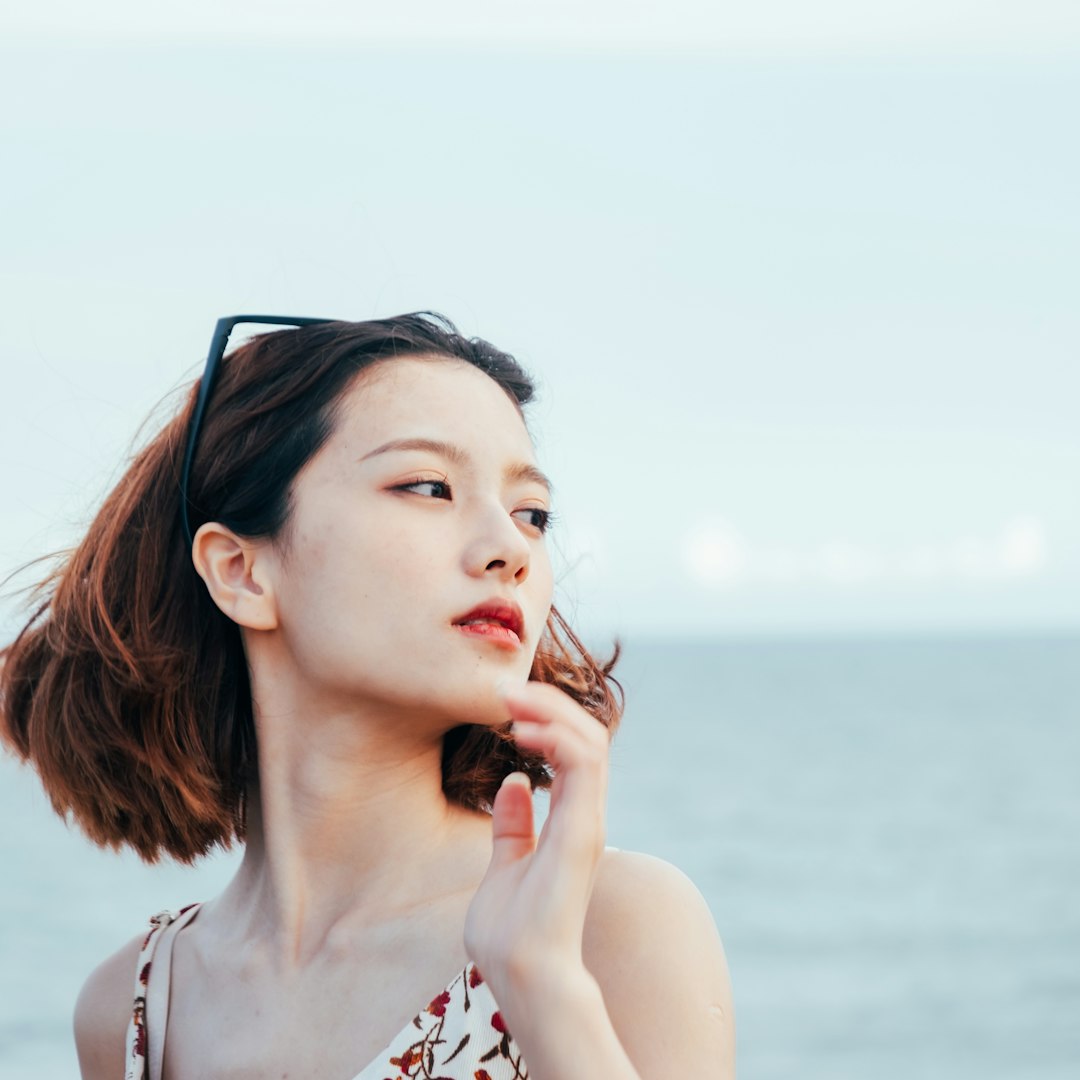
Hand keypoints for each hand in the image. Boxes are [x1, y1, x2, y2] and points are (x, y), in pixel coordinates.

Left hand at [464, 680, 609, 1000]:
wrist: (523, 976)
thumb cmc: (512, 932)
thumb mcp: (503, 866)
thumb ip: (512, 827)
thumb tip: (512, 784)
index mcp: (568, 820)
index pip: (570, 751)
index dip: (542, 719)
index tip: (502, 702)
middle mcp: (584, 815)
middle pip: (584, 737)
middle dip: (547, 705)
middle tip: (505, 688)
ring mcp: (587, 820)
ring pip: (589, 741)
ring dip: (551, 711)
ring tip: (511, 698)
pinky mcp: (583, 830)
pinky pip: (585, 765)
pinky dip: (558, 737)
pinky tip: (522, 729)